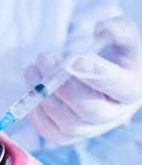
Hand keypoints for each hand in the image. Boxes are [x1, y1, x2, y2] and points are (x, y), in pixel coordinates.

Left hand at [25, 16, 141, 145]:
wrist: (109, 79)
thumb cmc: (117, 58)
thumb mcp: (125, 39)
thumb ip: (119, 29)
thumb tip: (100, 30)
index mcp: (131, 89)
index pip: (117, 86)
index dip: (95, 74)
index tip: (74, 60)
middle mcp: (114, 114)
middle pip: (90, 110)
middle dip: (63, 86)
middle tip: (45, 60)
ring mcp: (92, 128)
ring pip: (69, 123)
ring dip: (45, 97)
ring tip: (33, 71)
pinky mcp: (73, 135)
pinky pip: (54, 135)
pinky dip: (38, 118)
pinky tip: (32, 94)